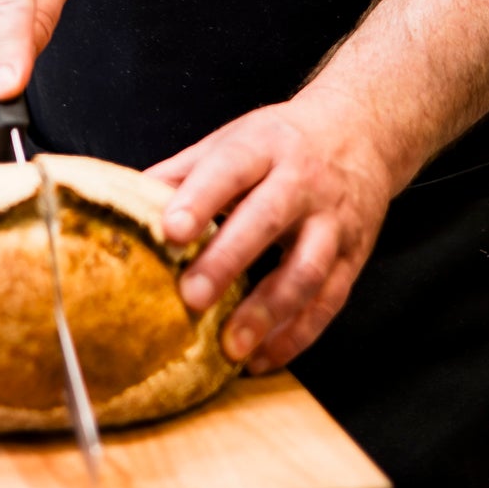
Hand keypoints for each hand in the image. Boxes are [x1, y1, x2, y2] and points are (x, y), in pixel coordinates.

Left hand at [147, 95, 392, 373]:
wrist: (361, 130)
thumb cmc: (283, 142)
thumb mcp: (236, 139)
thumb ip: (185, 173)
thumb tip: (127, 206)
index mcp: (265, 145)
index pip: (231, 167)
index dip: (200, 199)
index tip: (170, 231)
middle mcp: (303, 180)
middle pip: (268, 219)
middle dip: (229, 260)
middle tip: (192, 297)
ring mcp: (333, 220)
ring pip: (306, 268)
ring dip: (268, 311)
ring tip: (232, 347)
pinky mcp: (354, 256)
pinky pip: (330, 300)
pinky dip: (298, 334)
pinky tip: (264, 357)